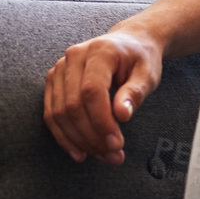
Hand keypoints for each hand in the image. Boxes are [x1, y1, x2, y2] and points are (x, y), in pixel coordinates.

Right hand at [43, 28, 163, 163]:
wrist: (129, 42)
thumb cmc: (140, 59)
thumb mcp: (148, 73)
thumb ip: (135, 92)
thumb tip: (122, 115)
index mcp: (99, 51)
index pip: (91, 92)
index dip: (101, 121)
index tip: (117, 144)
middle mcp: (73, 58)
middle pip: (72, 105)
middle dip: (91, 136)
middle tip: (113, 155)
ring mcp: (59, 70)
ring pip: (58, 113)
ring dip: (78, 140)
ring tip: (102, 156)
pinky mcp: (53, 82)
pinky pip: (51, 114)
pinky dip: (64, 136)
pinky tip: (80, 152)